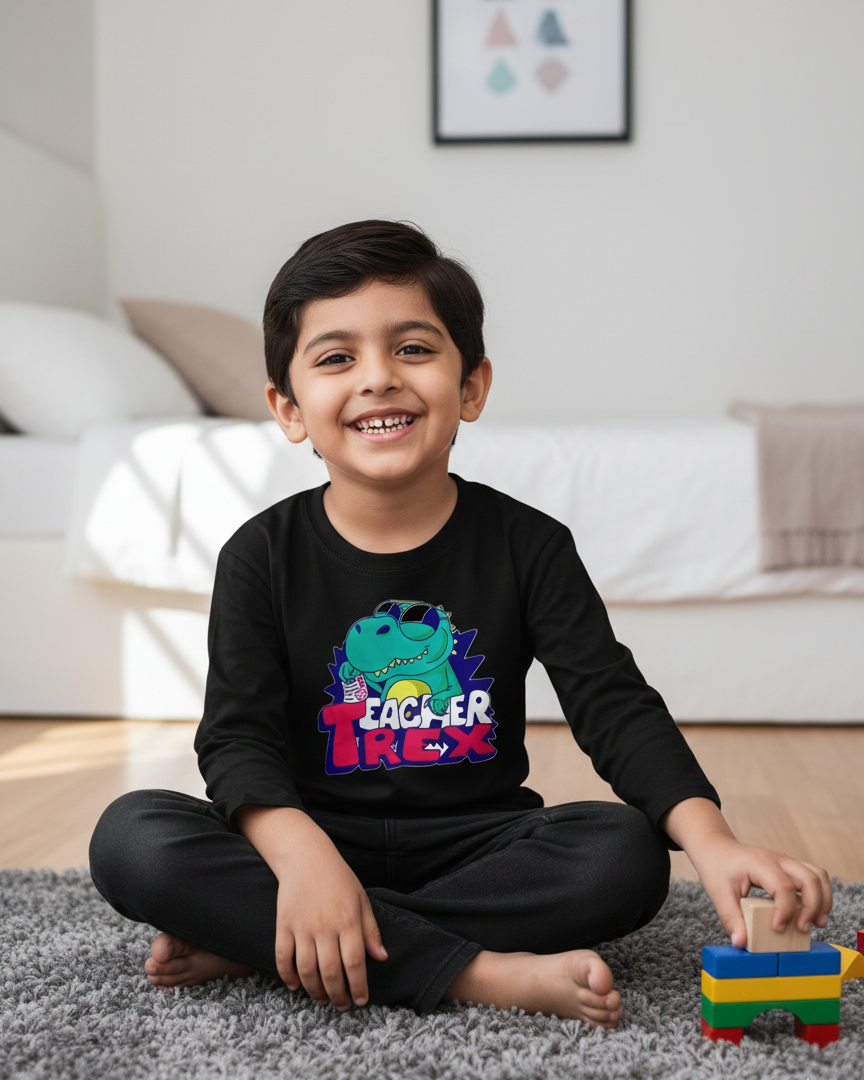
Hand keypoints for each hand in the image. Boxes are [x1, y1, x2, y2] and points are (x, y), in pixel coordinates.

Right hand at [274, 832, 387, 1008]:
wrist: (306, 856)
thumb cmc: (338, 878)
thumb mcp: (361, 899)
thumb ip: (371, 930)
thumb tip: (381, 958)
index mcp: (348, 920)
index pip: (355, 964)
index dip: (358, 987)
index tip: (361, 1000)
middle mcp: (325, 926)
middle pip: (330, 972)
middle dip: (338, 995)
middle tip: (342, 1006)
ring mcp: (302, 927)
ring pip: (306, 970)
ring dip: (315, 991)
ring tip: (323, 999)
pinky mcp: (283, 925)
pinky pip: (283, 957)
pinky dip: (287, 976)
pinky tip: (295, 986)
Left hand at [691, 834, 831, 948]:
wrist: (716, 848)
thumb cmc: (717, 868)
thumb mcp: (718, 893)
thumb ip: (731, 918)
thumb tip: (741, 943)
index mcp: (760, 864)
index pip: (783, 886)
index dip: (785, 911)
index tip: (777, 929)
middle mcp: (778, 859)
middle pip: (810, 878)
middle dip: (813, 906)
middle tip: (803, 929)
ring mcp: (786, 861)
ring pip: (818, 875)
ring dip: (823, 900)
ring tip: (817, 923)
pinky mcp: (790, 868)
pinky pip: (814, 877)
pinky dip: (819, 895)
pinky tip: (811, 914)